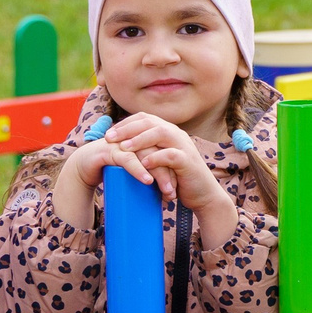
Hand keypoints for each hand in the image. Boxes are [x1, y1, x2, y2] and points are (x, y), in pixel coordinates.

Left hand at [52, 114, 237, 244]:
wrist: (203, 194)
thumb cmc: (178, 179)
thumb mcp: (160, 161)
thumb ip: (147, 151)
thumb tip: (121, 149)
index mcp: (168, 132)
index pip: (144, 118)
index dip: (125, 123)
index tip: (108, 133)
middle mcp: (176, 134)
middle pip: (150, 122)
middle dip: (127, 129)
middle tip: (109, 138)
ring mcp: (183, 146)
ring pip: (160, 133)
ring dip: (139, 139)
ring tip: (123, 148)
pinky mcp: (188, 161)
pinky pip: (171, 154)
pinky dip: (156, 157)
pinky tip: (143, 163)